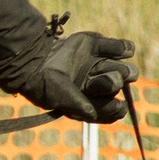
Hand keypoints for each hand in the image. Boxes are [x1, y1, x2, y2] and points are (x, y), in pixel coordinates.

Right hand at [0, 25, 136, 124]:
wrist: (32, 56)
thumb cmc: (42, 82)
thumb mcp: (57, 98)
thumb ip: (77, 105)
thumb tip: (92, 113)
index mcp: (91, 102)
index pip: (115, 110)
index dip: (117, 108)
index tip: (115, 104)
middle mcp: (98, 85)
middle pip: (121, 85)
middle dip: (113, 83)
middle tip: (100, 79)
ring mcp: (100, 65)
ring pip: (126, 69)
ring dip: (118, 67)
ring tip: (101, 64)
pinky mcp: (99, 46)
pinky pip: (124, 48)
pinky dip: (123, 48)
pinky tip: (110, 49)